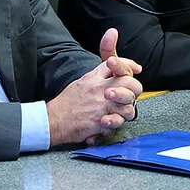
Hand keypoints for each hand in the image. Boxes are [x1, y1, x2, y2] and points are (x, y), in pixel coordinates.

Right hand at [46, 28, 142, 146]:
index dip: (128, 64)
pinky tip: (107, 124)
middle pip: (128, 82)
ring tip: (119, 113)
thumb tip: (111, 69)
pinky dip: (114, 126)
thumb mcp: (82, 82)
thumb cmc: (66, 103)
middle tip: (132, 94)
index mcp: (94, 78)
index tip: (136, 68)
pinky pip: (117, 123)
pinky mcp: (100, 122)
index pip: (116, 64)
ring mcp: (101, 106)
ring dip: (127, 111)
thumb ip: (98, 75)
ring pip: (129, 106)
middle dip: (134, 88)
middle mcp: (100, 89)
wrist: (53, 120)